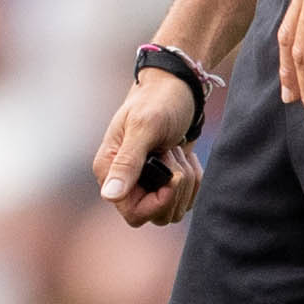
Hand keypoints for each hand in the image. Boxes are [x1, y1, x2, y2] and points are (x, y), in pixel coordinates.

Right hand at [92, 70, 206, 229]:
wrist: (178, 87)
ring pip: (174, 209)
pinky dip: (194, 178)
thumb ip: (128, 163)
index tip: (173, 177)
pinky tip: (185, 154)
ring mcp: (145, 182)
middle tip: (172, 153)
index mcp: (109, 170)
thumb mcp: (144, 128)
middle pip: (156, 216)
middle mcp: (124, 180)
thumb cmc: (159, 101)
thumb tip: (110, 195)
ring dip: (186, 180)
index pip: (133, 213)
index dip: (157, 203)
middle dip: (175, 188)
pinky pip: (186, 199)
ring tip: (176, 149)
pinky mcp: (165, 180)